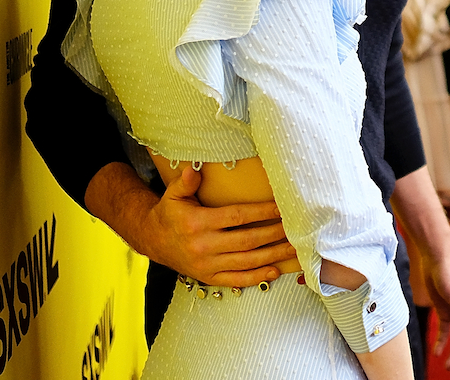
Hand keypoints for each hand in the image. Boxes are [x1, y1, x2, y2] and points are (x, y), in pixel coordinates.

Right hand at [135, 165, 294, 286]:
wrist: (153, 241)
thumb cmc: (169, 214)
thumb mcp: (173, 195)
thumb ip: (185, 182)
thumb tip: (193, 170)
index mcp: (198, 223)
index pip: (237, 216)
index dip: (261, 212)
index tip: (281, 207)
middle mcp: (204, 246)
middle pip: (247, 240)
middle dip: (274, 234)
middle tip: (296, 227)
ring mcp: (207, 265)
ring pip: (246, 261)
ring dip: (273, 255)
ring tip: (294, 248)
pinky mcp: (209, 277)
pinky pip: (236, 280)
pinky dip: (257, 277)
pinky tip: (275, 271)